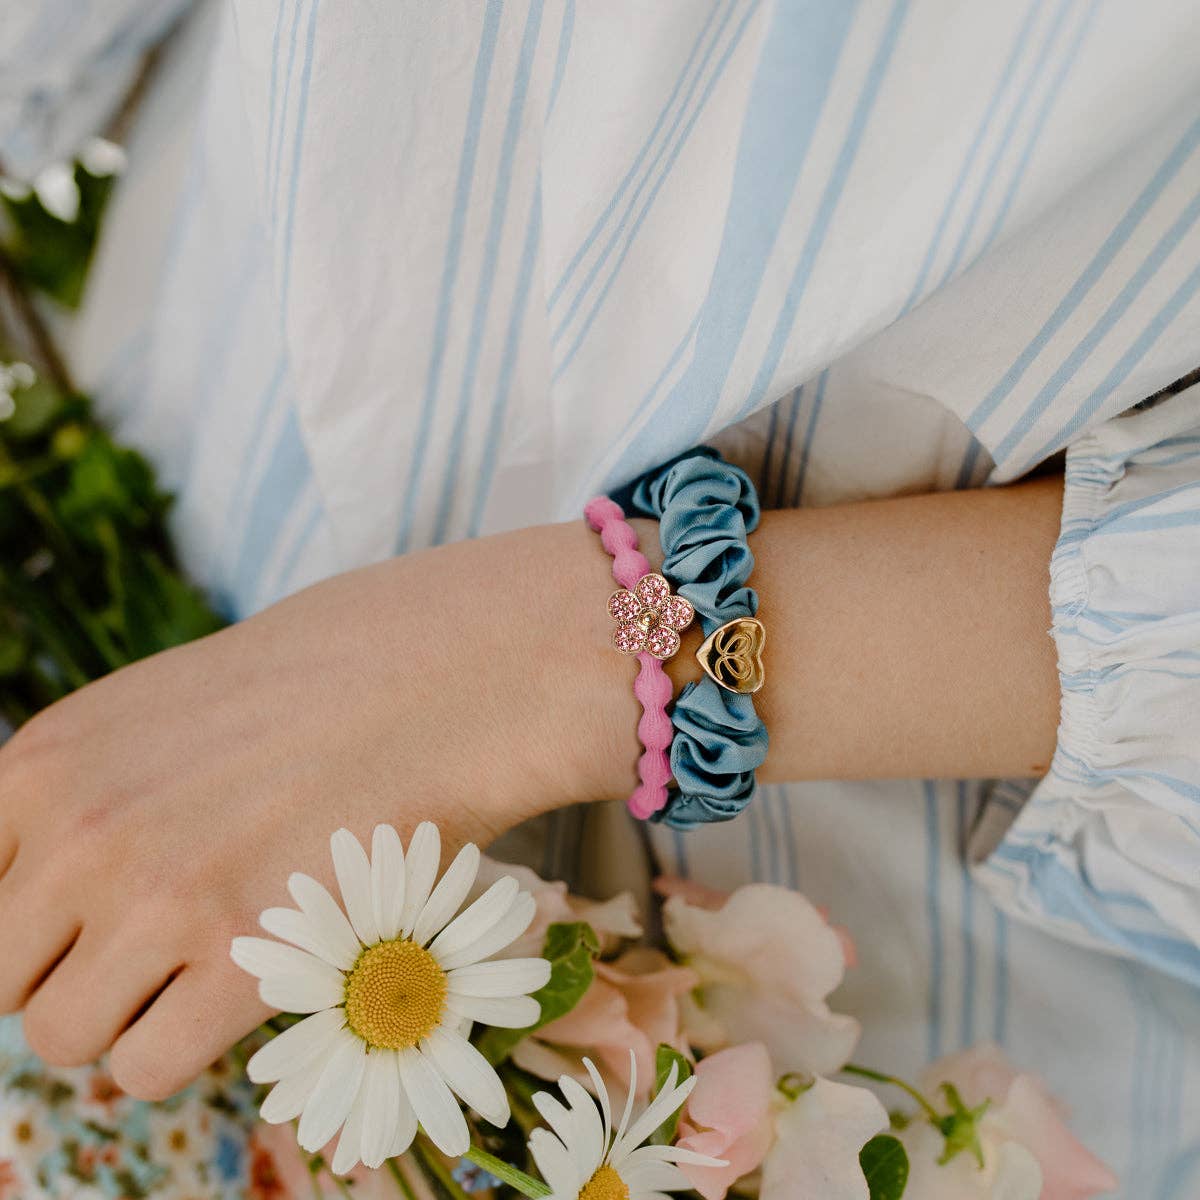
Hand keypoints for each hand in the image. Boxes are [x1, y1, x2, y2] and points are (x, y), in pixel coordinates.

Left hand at [0, 521, 636, 1098]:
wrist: (433, 680)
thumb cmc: (310, 692)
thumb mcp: (151, 713)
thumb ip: (72, 796)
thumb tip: (39, 895)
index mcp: (42, 764)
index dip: (33, 921)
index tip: (84, 925)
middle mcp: (78, 835)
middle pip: (5, 981)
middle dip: (75, 972)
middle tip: (158, 941)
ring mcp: (156, 901)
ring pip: (66, 1037)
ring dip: (129, 1013)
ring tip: (207, 959)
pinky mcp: (240, 963)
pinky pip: (145, 1070)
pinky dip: (182, 1047)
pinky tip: (242, 985)